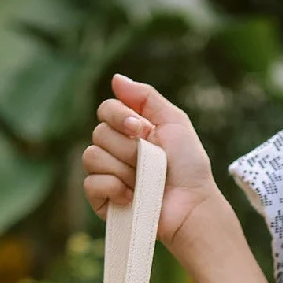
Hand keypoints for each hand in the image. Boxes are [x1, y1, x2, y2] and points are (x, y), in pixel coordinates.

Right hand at [83, 74, 221, 253]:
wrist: (191, 204)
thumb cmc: (188, 167)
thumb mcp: (174, 122)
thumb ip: (146, 97)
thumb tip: (115, 78)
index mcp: (129, 131)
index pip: (105, 110)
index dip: (120, 117)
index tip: (143, 130)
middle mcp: (115, 151)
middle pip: (98, 133)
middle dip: (128, 147)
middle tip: (150, 161)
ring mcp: (107, 176)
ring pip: (92, 157)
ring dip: (123, 168)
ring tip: (143, 181)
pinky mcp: (103, 201)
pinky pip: (91, 184)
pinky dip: (114, 188)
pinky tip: (132, 197)